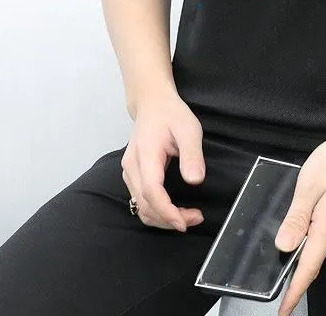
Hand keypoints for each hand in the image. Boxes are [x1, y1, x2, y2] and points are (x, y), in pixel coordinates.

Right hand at [121, 89, 205, 230]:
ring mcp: (129, 172)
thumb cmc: (170, 114)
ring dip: (162, 218)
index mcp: (146, 154)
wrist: (152, 103)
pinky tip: (174, 210)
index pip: (151, 191)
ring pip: (140, 206)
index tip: (185, 223)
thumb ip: (192, 154)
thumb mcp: (189, 129)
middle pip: (145, 204)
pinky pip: (140, 200)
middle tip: (195, 219)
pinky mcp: (132, 174)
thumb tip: (195, 180)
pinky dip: (156, 211)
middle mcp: (132, 167)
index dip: (167, 212)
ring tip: (188, 217)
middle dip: (169, 219)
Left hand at [274, 130, 325, 315]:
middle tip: (278, 231)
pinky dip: (310, 227)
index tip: (283, 311)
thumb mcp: (309, 185)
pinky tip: (306, 207)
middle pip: (310, 255)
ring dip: (301, 235)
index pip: (308, 268)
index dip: (294, 291)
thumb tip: (284, 247)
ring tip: (297, 205)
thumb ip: (296, 218)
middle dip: (292, 253)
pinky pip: (322, 231)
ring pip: (315, 241)